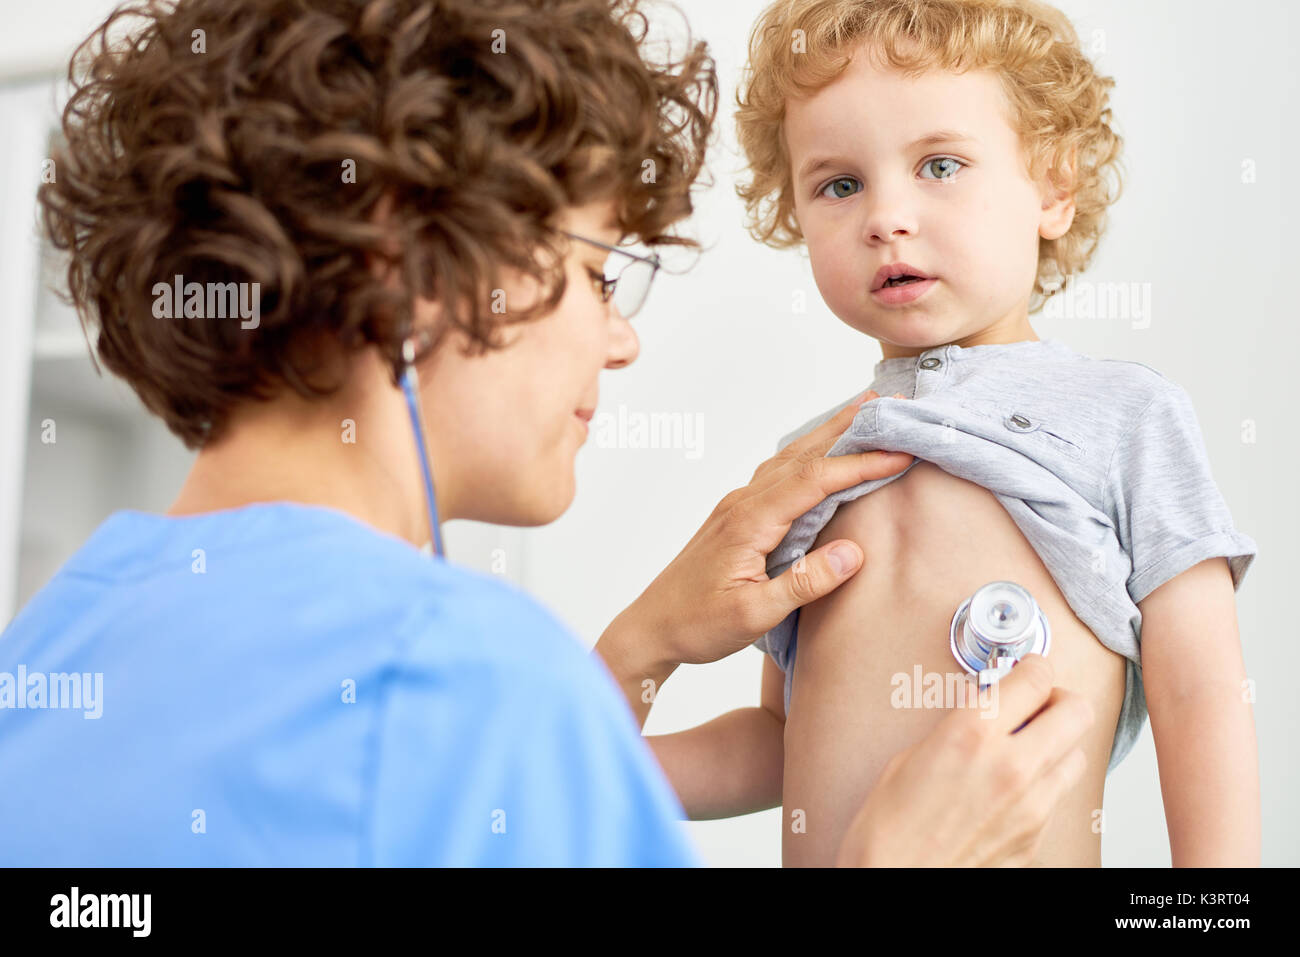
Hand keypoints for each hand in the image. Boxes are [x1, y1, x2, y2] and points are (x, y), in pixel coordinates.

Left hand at [612, 389, 915, 670]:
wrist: (651, 628)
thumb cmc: (697, 625)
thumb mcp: (753, 615)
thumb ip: (803, 584)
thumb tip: (854, 553)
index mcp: (750, 521)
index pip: (814, 479)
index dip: (860, 464)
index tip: (901, 454)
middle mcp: (744, 503)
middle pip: (803, 453)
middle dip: (849, 428)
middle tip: (890, 405)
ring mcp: (739, 506)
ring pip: (790, 458)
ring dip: (829, 435)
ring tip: (864, 413)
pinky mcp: (738, 516)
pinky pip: (780, 472)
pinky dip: (810, 455)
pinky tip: (822, 453)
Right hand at [835, 654, 1093, 866]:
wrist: (893, 880)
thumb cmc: (888, 825)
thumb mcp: (913, 754)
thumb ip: (961, 727)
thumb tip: (989, 714)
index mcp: (972, 733)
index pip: (1035, 677)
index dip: (1034, 665)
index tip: (1028, 667)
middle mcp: (1011, 765)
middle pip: (1075, 710)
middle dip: (1059, 699)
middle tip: (1037, 703)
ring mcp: (1031, 805)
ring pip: (1076, 754)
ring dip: (1056, 744)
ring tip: (1026, 748)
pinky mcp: (1036, 836)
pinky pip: (1057, 796)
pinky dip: (1043, 784)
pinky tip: (1011, 789)